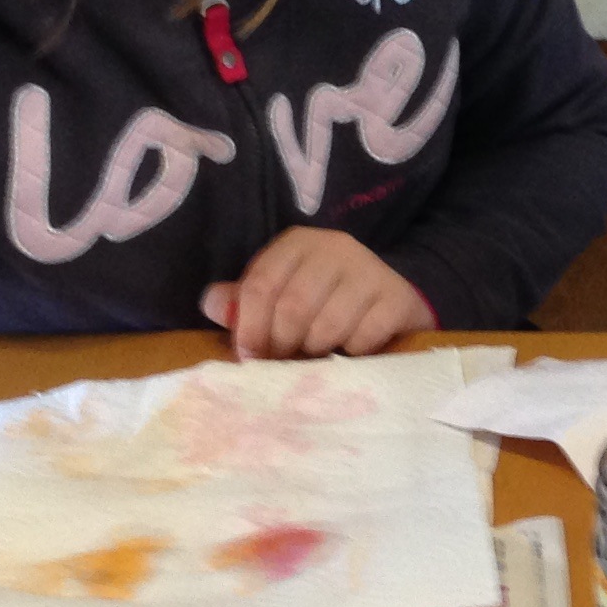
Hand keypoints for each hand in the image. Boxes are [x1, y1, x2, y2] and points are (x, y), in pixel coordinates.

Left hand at [201, 230, 433, 359]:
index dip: (249, 327)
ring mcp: (369, 270)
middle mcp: (334, 248)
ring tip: (316, 354)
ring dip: (316, 351)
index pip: (260, 284)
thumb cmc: (326, 299)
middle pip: (292, 308)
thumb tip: (211, 304)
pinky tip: (351, 350)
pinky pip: (363, 337)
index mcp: (297, 243)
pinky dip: (351, 353)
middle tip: (283, 362)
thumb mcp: (283, 293)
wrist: (393, 296)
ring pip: (326, 326)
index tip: (248, 357)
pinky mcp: (395, 297)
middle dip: (282, 345)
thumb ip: (246, 301)